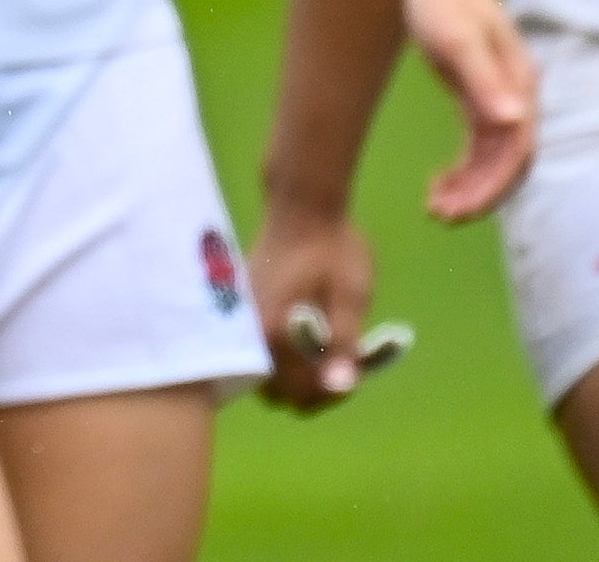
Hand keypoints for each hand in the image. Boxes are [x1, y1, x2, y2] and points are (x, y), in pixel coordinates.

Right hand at [252, 204, 376, 410]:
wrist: (302, 205)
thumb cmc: (333, 249)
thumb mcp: (351, 297)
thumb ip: (343, 345)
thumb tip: (339, 387)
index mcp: (275, 333)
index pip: (296, 392)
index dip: (329, 393)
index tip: (354, 375)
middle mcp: (252, 331)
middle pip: (274, 390)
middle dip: (308, 391)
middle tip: (340, 368)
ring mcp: (245, 319)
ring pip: (266, 371)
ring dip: (295, 374)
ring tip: (327, 353)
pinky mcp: (246, 307)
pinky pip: (261, 348)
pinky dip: (284, 354)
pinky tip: (309, 334)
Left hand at [402, 0, 537, 218]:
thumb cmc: (442, 0)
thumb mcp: (455, 40)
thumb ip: (482, 80)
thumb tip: (512, 122)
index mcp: (520, 86)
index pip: (517, 151)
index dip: (493, 185)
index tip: (459, 209)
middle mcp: (517, 97)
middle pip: (510, 161)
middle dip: (480, 194)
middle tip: (439, 216)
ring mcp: (500, 98)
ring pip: (494, 159)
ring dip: (471, 188)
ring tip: (435, 208)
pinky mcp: (479, 96)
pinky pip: (480, 147)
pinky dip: (464, 170)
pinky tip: (440, 185)